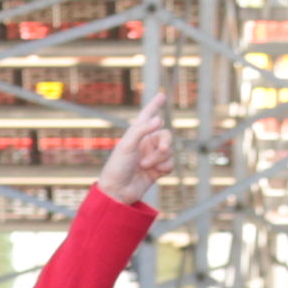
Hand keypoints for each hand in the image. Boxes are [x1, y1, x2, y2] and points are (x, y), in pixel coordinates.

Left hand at [94, 91, 177, 208]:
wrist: (118, 192)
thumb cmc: (118, 167)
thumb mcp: (127, 145)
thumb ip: (142, 130)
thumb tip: (159, 119)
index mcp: (135, 135)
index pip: (147, 116)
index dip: (154, 105)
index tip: (162, 95)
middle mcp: (145, 143)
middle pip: (165, 135)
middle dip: (165, 142)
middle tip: (162, 149)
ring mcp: (152, 156)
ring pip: (169, 150)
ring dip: (159, 158)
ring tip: (145, 166)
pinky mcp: (158, 170)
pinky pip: (170, 163)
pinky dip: (164, 167)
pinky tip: (155, 172)